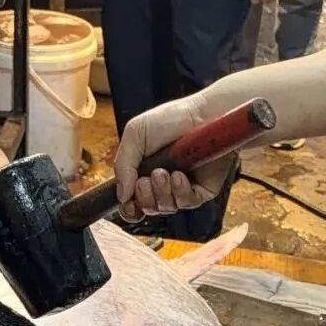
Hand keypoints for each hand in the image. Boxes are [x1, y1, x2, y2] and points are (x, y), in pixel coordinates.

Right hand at [115, 92, 237, 220]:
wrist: (203, 116)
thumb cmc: (171, 120)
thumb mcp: (136, 134)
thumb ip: (123, 165)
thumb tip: (121, 196)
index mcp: (144, 172)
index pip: (132, 203)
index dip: (128, 209)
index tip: (127, 204)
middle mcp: (163, 184)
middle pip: (147, 209)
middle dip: (144, 197)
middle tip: (146, 180)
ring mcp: (182, 189)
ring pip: (166, 208)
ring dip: (161, 192)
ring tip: (163, 173)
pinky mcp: (200, 191)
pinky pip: (186, 204)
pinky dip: (180, 192)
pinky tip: (180, 176)